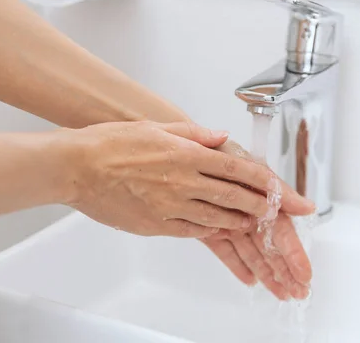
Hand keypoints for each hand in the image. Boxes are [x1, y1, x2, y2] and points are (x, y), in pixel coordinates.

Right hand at [63, 121, 308, 236]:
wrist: (76, 167)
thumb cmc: (111, 143)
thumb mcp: (156, 127)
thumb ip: (193, 134)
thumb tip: (220, 138)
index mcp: (185, 154)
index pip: (237, 169)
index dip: (264, 182)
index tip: (282, 191)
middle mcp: (182, 181)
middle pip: (234, 197)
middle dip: (260, 206)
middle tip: (275, 212)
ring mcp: (169, 206)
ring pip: (217, 218)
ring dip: (239, 221)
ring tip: (252, 222)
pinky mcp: (155, 225)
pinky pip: (191, 231)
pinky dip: (209, 230)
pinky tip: (218, 229)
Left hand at [200, 141, 314, 299]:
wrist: (180, 149)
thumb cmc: (217, 152)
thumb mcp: (248, 166)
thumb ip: (276, 188)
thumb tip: (308, 207)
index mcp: (260, 197)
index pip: (281, 230)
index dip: (294, 253)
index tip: (305, 274)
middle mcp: (247, 210)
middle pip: (269, 246)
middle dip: (285, 269)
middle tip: (299, 292)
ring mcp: (229, 220)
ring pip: (251, 252)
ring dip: (267, 273)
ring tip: (281, 294)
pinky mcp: (208, 228)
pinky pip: (224, 250)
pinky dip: (236, 265)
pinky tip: (250, 281)